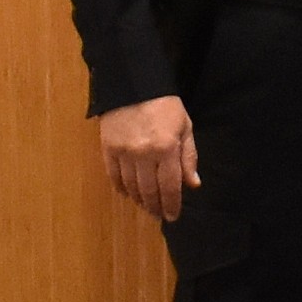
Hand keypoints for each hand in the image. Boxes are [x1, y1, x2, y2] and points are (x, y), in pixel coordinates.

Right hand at [98, 94, 200, 220]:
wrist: (134, 84)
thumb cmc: (164, 105)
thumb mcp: (184, 126)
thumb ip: (188, 156)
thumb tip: (193, 184)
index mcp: (166, 148)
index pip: (170, 186)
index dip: (172, 205)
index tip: (173, 216)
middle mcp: (144, 154)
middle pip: (150, 191)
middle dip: (156, 207)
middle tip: (159, 214)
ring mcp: (124, 153)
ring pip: (132, 187)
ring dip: (140, 200)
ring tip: (146, 205)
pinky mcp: (108, 149)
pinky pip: (114, 177)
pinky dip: (121, 189)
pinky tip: (128, 193)